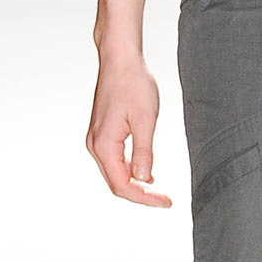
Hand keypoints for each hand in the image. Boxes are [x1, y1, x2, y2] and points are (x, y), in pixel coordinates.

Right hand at [86, 49, 173, 205]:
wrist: (120, 60)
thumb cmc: (134, 83)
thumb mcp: (145, 119)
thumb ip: (144, 151)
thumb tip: (143, 179)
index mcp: (104, 144)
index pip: (123, 185)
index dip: (145, 198)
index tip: (166, 201)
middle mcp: (95, 146)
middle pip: (116, 183)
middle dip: (141, 195)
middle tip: (165, 199)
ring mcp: (96, 140)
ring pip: (115, 174)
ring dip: (135, 184)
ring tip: (158, 191)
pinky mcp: (101, 134)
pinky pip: (114, 161)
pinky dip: (130, 171)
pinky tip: (146, 173)